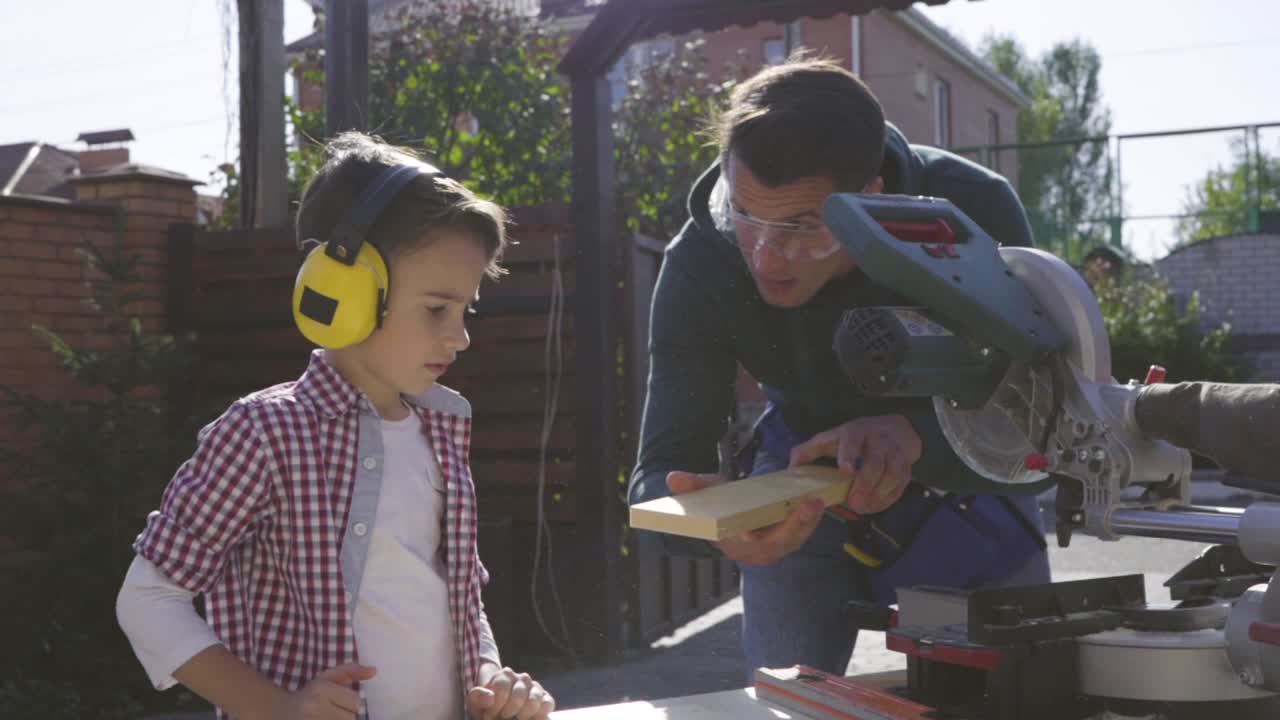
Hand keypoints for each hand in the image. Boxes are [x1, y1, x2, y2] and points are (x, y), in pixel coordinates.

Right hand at [268, 663, 375, 719]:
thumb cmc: (309, 694)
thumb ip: (351, 671)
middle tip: (330, 712)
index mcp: (321, 689)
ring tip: (326, 718)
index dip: (348, 703)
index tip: (336, 702)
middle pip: (351, 718)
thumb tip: (374, 670)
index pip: (356, 702)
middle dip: (344, 715)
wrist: (279, 712)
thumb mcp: (327, 678)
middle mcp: (314, 707)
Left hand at [467, 664, 554, 719]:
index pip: (502, 688)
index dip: (495, 706)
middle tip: (502, 717)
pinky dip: (540, 715)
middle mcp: (523, 678)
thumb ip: (477, 697)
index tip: (488, 715)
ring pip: (534, 701)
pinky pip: (548, 704)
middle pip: (518, 695)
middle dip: (508, 711)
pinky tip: (529, 719)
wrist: (499, 709)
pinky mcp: (546, 699)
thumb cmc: (487, 706)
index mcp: (505, 675)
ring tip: (516, 719)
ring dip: (523, 714)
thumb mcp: (475, 701)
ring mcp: (536, 688)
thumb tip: (490, 698)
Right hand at [666, 472, 824, 565]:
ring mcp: (773, 548)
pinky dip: (810, 521)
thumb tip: (672, 478)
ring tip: (816, 502)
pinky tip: (818, 504)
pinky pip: (801, 533)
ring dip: (807, 523)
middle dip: (794, 526)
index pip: (741, 543)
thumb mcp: (705, 493)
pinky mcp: (787, 541)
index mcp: (731, 542)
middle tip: (807, 505)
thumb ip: (691, 486)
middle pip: (777, 543)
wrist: (731, 520)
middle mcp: (754, 551)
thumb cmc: (718, 506)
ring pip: (793, 540)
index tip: (750, 531)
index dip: (746, 538)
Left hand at [789, 415, 921, 514]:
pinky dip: (888, 498)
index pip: (852, 441)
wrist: (894, 429)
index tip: (845, 471)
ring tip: (864, 508)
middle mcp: (877, 441)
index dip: (849, 455)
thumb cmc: (854, 439)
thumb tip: (790, 468)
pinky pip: (901, 485)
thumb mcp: (829, 439)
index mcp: (854, 433)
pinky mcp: (906, 467)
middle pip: (875, 463)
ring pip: (893, 474)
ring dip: (879, 494)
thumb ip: (808, 452)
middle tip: (854, 503)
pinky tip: (874, 506)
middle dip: (866, 485)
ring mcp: (894, 453)